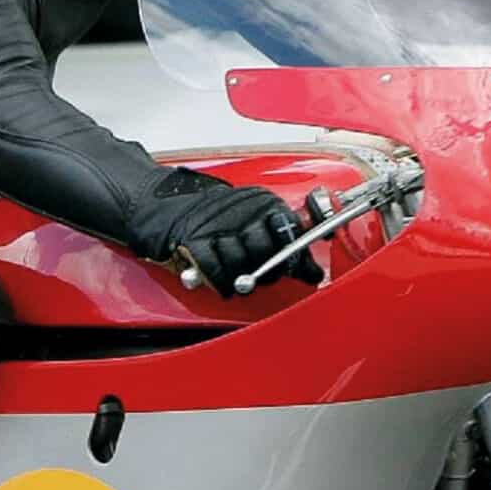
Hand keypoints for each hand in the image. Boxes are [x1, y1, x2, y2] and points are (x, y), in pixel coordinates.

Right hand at [133, 168, 321, 294]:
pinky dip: (222, 283)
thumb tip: (314, 274)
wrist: (176, 207)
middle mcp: (242, 211)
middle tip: (265, 275)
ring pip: (240, 262)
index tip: (298, 269)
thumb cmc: (225, 220)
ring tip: (242, 280)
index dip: (294, 254)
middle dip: (268, 270)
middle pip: (264, 249)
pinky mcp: (194, 241)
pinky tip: (226, 286)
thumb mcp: (260, 222)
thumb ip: (289, 247)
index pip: (288, 229)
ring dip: (242, 278)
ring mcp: (217, 226)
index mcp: (263, 203)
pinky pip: (214, 269)